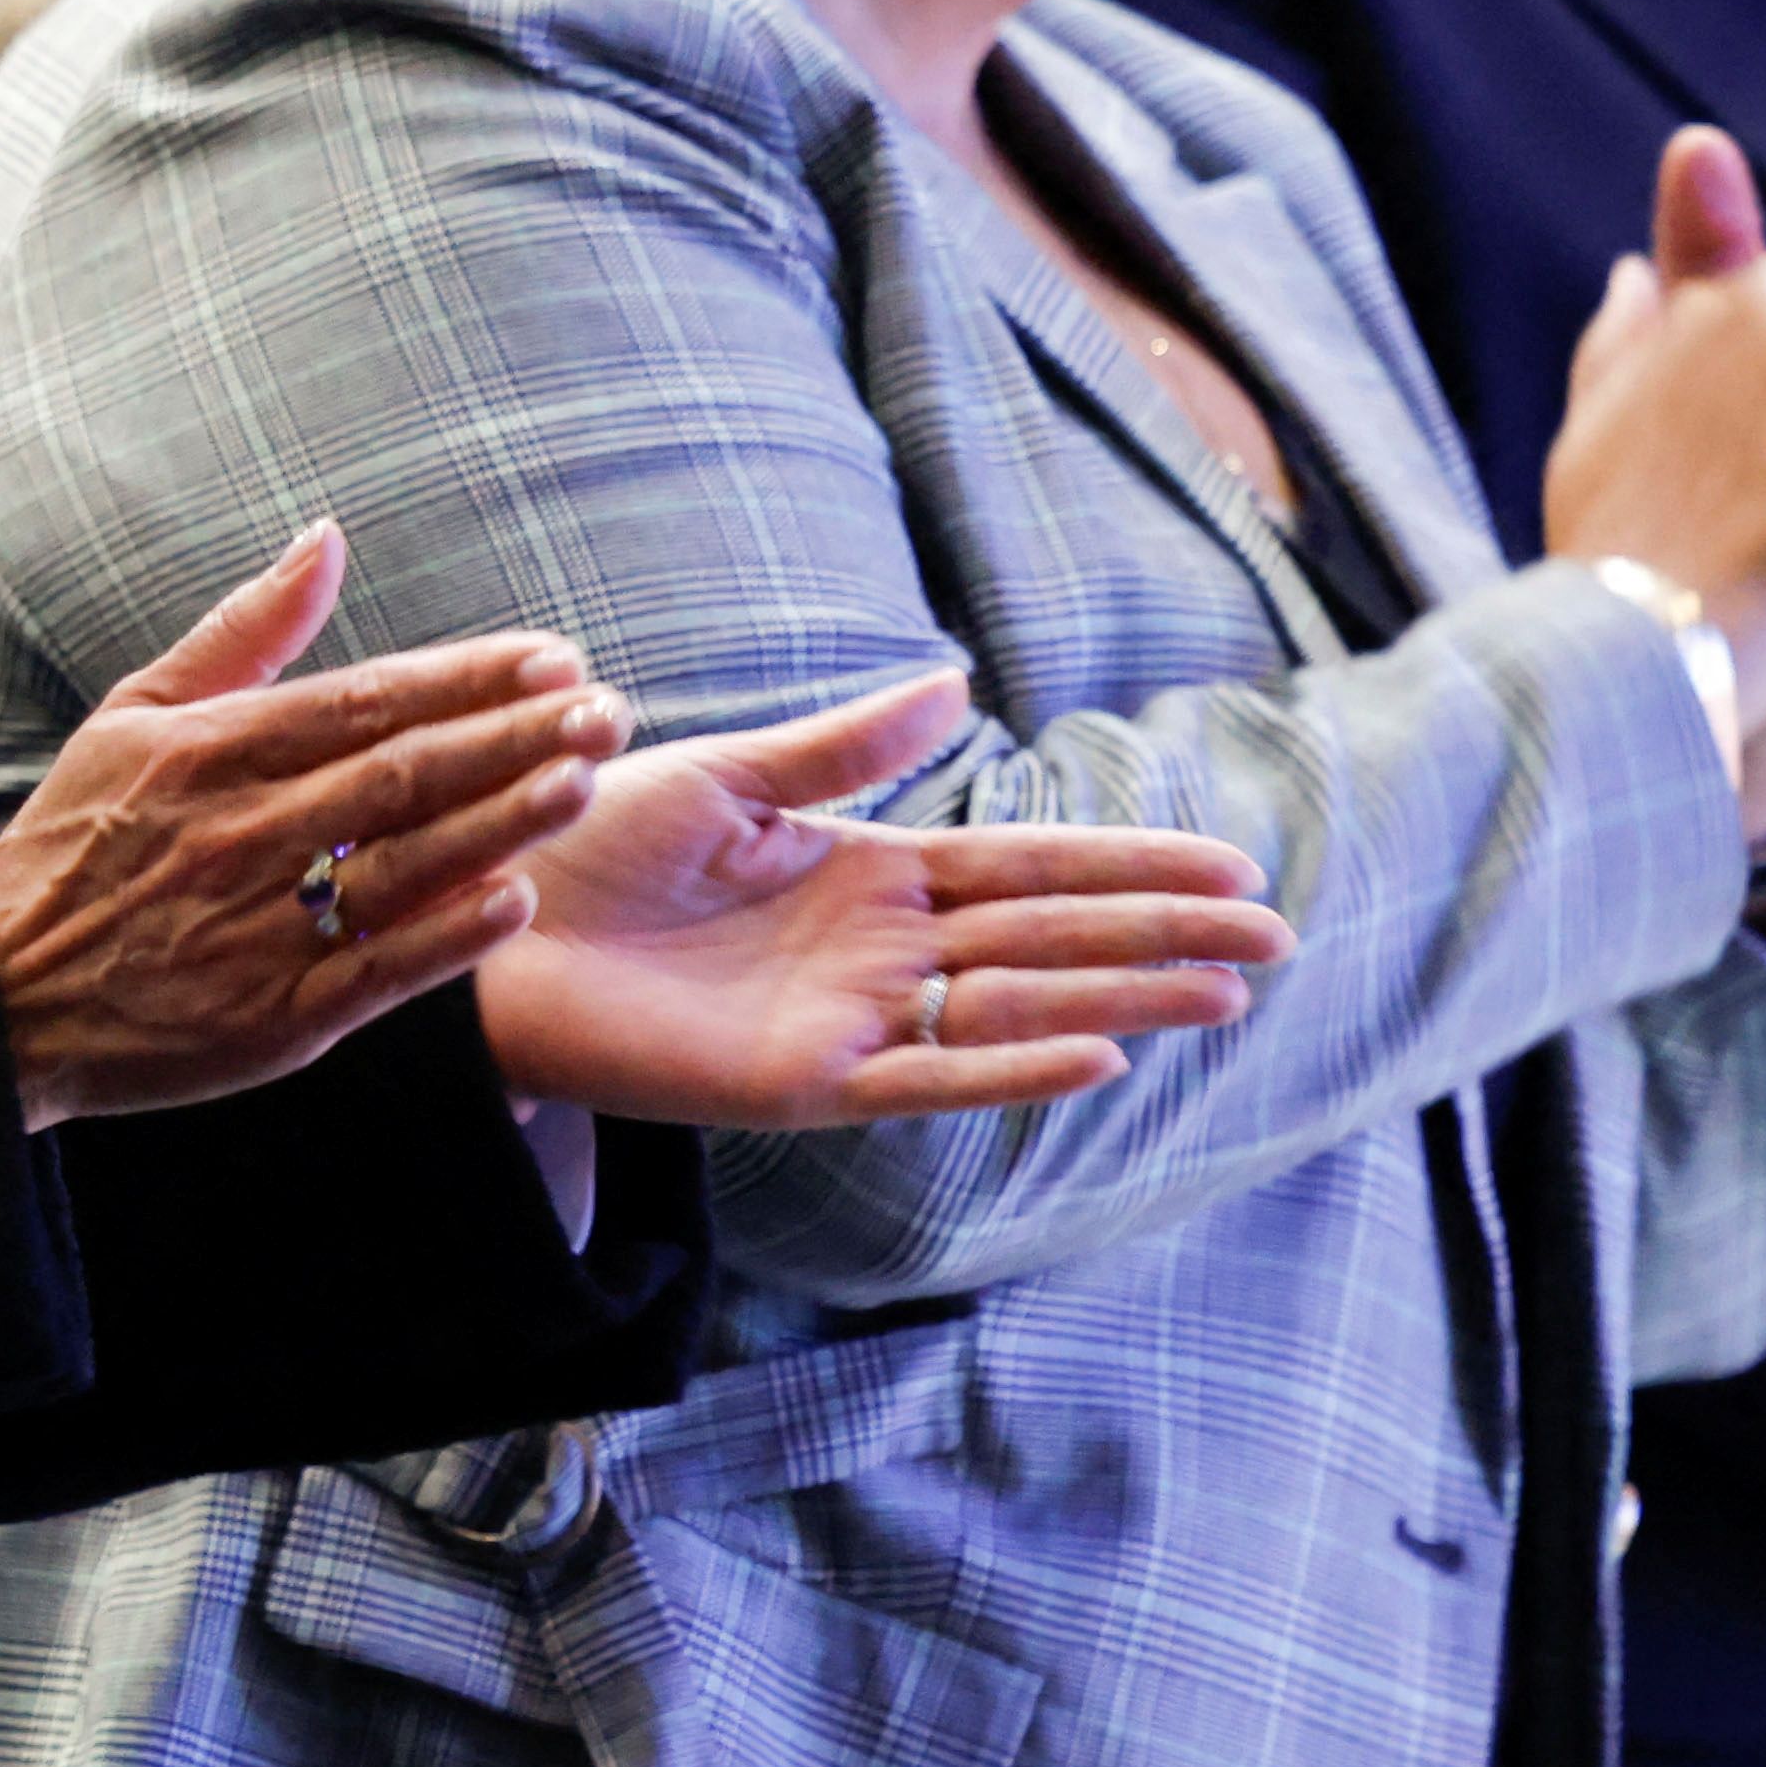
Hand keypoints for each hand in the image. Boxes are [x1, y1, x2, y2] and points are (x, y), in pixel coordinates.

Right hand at [0, 524, 625, 1132]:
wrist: (2, 996)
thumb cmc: (74, 846)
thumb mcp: (132, 715)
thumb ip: (242, 631)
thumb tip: (326, 537)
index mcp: (210, 751)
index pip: (367, 699)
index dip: (469, 678)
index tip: (556, 658)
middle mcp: (241, 831)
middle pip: (404, 774)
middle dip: (515, 738)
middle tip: (609, 710)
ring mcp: (258, 927)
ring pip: (404, 864)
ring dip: (503, 820)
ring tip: (584, 782)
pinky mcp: (272, 1015)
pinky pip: (377, 970)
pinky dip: (448, 936)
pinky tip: (517, 900)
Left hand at [467, 665, 1282, 1130]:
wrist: (488, 925)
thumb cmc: (589, 850)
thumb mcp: (731, 777)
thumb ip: (849, 745)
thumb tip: (959, 682)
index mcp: (871, 876)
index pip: (1032, 868)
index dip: (1131, 866)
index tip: (1231, 865)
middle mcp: (879, 956)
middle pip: (1052, 940)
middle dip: (1162, 937)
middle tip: (1277, 937)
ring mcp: (850, 1022)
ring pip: (1016, 1007)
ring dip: (1123, 997)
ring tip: (1227, 992)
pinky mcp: (802, 1084)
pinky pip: (928, 1076)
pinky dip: (1011, 1067)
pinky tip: (1099, 1054)